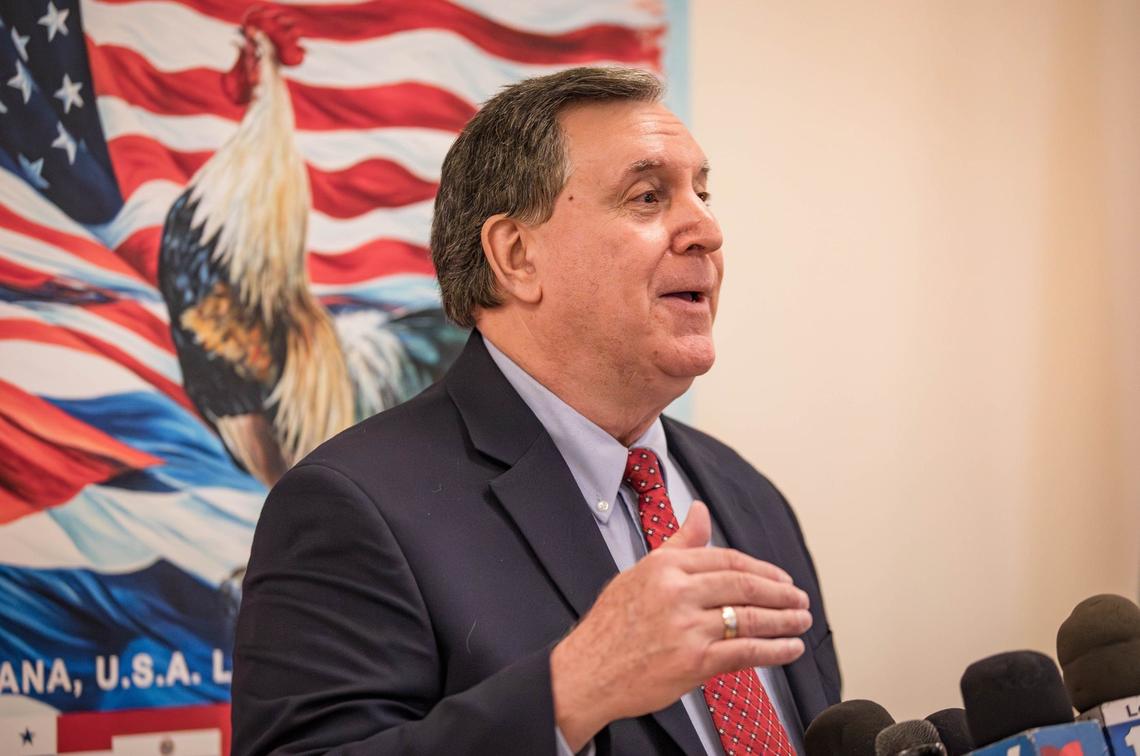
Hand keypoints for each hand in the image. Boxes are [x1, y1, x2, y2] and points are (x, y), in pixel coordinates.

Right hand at [550, 501, 811, 750]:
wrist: (587, 672)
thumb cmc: (611, 626)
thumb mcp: (639, 573)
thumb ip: (678, 544)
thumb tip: (700, 510)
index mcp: (665, 566)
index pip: (727, 559)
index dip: (762, 569)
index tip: (780, 578)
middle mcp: (677, 592)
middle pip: (744, 585)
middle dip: (781, 593)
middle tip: (800, 598)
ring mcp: (687, 627)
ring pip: (750, 617)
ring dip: (785, 620)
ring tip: (802, 621)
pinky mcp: (693, 661)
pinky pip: (745, 652)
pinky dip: (774, 651)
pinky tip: (790, 649)